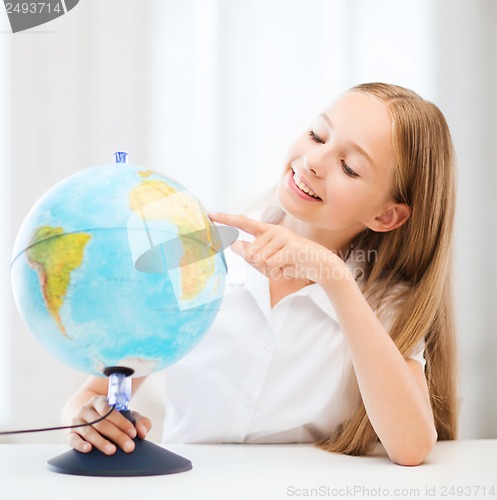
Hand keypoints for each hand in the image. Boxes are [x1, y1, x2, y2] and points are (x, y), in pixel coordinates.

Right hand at [68, 395, 151, 454]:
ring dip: (101, 442)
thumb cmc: (112, 419)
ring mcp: (77, 421)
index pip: (110, 411)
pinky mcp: (70, 434)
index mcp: (100, 401)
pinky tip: (89, 449)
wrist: (88, 418)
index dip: (122, 422)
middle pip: (102, 423)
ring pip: (89, 432)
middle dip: (117, 435)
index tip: (133, 434)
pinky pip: (73, 439)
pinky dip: (80, 444)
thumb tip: (142, 432)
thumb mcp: (126, 416)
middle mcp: (87, 409)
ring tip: (112, 451)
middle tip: (129, 447)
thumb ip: (139, 421)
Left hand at [209, 212, 348, 286]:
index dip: (226, 219)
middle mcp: (273, 230)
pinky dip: (278, 271)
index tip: (210, 215)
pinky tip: (290, 266)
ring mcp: (282, 236)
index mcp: (266, 232)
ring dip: (270, 269)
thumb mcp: (267, 262)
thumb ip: (250, 255)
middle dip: (260, 266)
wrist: (318, 266)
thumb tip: (233, 245)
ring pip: (259, 260)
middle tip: (277, 265)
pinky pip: (271, 263)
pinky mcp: (290, 246)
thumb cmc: (291, 264)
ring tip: (284, 265)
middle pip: (250, 254)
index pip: (243, 223)